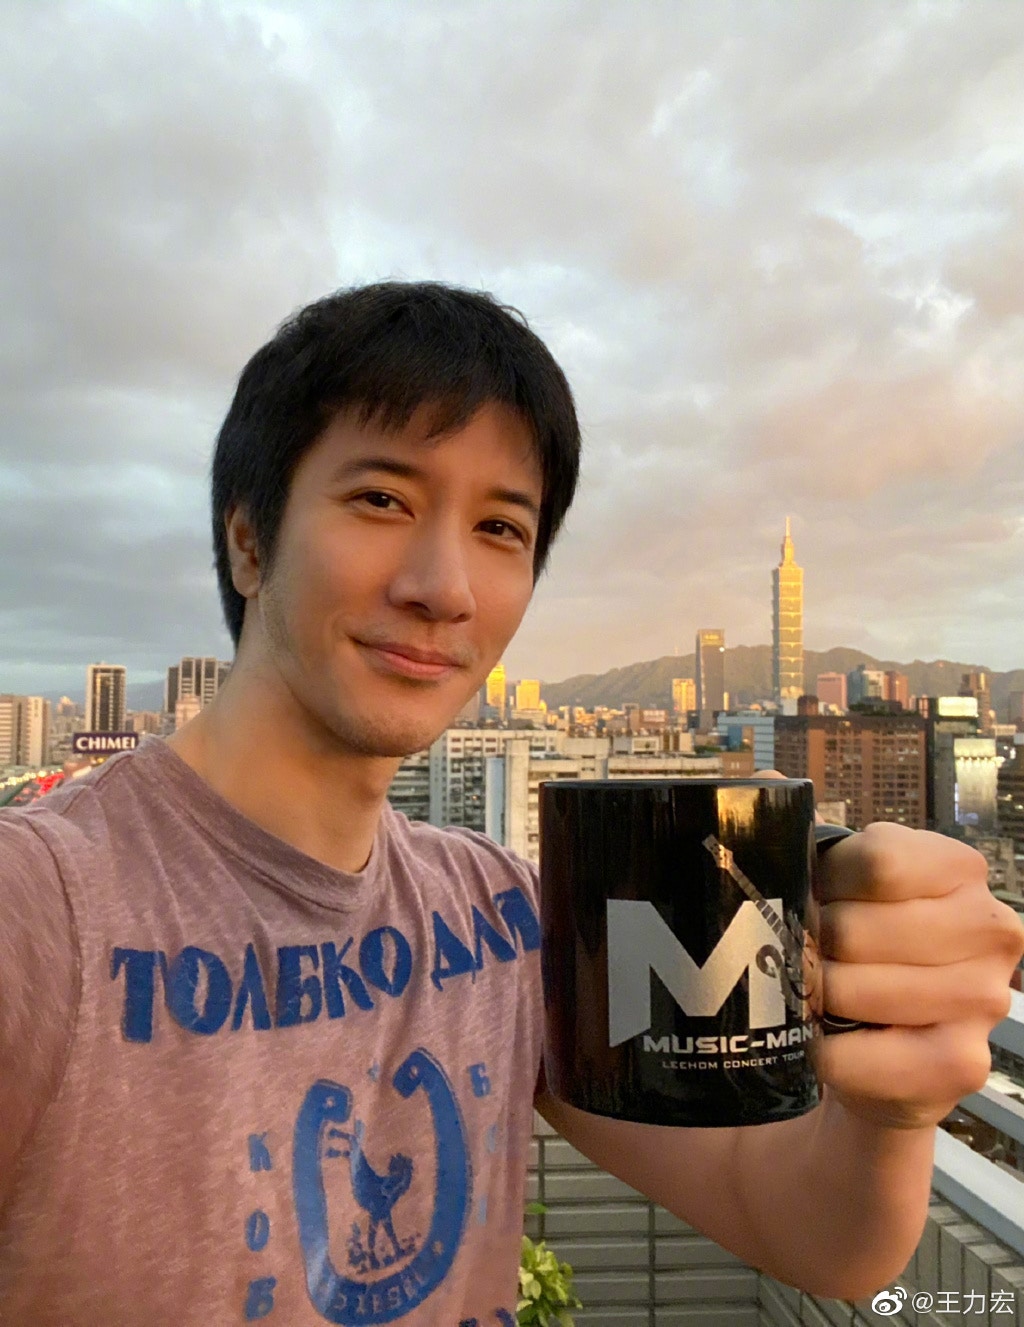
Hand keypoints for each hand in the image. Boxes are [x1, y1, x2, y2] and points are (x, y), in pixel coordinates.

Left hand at [815, 821, 1023, 1128]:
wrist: (873, 1044)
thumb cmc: (851, 944)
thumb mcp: (832, 878)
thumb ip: (797, 825)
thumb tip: (765, 781)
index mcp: (957, 866)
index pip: (877, 860)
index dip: (823, 882)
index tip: (811, 896)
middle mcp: (989, 926)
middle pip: (857, 929)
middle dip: (809, 948)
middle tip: (799, 957)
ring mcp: (985, 996)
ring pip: (858, 991)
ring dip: (814, 1000)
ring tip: (810, 996)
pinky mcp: (964, 1061)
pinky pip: (870, 1057)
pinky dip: (829, 1054)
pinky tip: (822, 1044)